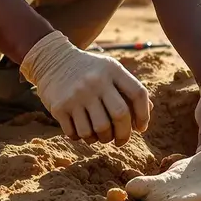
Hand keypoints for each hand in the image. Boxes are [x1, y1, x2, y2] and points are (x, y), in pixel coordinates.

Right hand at [20, 31, 151, 145]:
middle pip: (120, 115)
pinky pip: (77, 134)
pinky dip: (83, 138)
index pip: (138, 94)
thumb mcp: (111, 70)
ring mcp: (76, 95)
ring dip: (102, 139)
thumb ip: (130, 88)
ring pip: (97, 130)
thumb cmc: (90, 71)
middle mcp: (95, 81)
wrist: (53, 60)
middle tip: (121, 140)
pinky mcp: (60, 107)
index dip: (144, 115)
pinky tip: (84, 131)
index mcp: (112, 70)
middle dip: (124, 134)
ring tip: (102, 135)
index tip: (141, 128)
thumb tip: (148, 112)